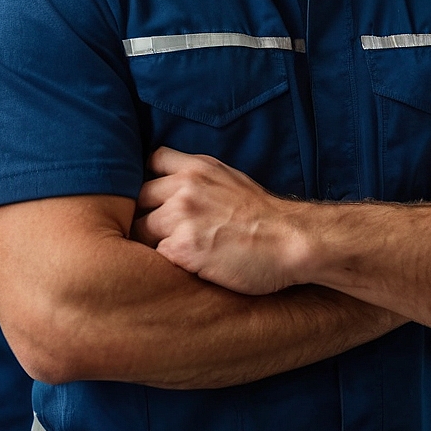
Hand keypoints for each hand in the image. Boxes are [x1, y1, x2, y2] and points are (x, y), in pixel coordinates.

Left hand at [133, 148, 299, 295]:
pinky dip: (165, 264)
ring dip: (154, 243)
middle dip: (147, 215)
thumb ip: (201, 179)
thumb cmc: (267, 217)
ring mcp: (180, 216)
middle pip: (139, 198)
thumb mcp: (231, 179)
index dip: (151, 182)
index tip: (156, 200)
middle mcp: (185, 186)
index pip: (152, 162)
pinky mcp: (181, 248)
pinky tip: (185, 268)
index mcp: (198, 167)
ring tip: (176, 254)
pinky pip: (154, 257)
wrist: (292, 241)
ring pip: (140, 229)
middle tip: (162, 234)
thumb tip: (178, 188)